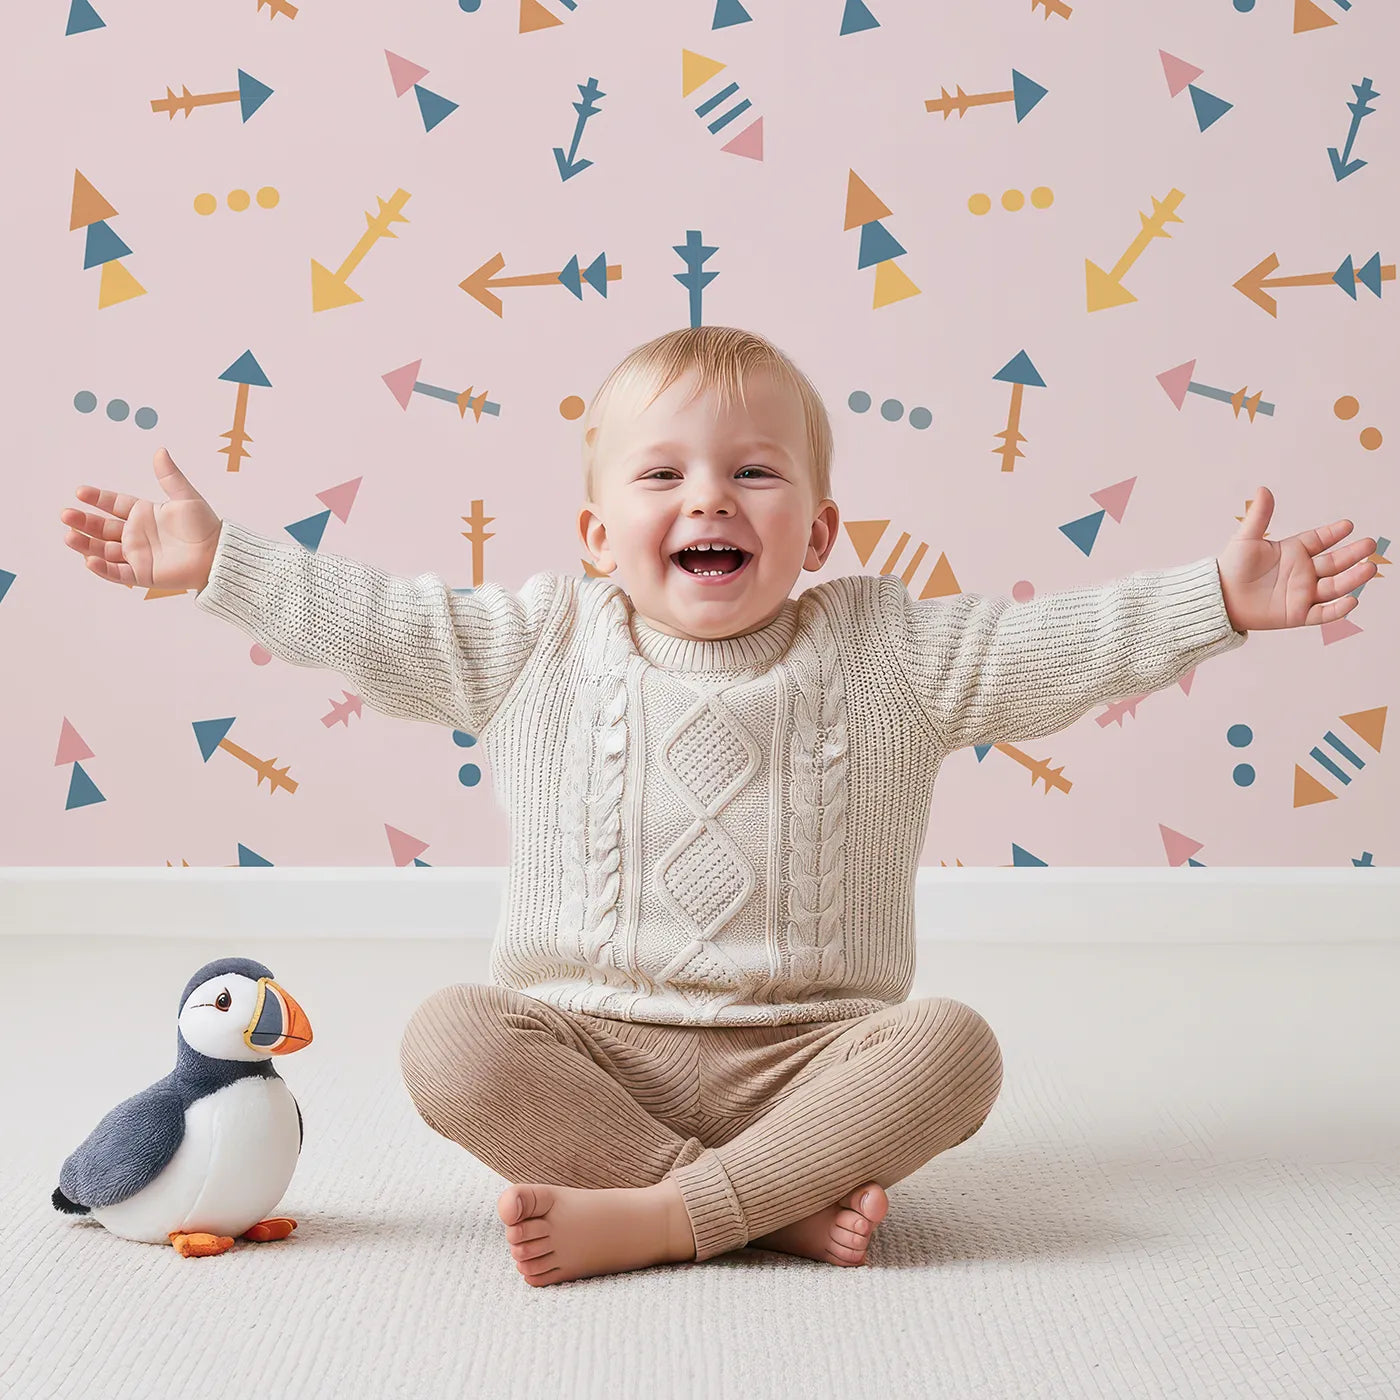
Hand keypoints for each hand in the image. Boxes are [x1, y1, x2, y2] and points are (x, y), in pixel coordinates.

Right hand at [60, 448, 222, 590]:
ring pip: (103, 550)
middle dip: (83, 521)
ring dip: (85, 544)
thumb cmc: (205, 526)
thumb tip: (160, 451)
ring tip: (69, 535)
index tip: (80, 492)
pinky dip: (102, 568)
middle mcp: (136, 534)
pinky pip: (117, 572)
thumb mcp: (185, 497)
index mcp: (144, 514)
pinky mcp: (142, 574)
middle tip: (66, 514)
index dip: (97, 498)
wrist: (218, 554)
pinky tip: (89, 559)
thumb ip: (169, 476)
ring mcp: (137, 555)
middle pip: (102, 528)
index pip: (113, 504)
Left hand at [1216, 485, 1377, 630]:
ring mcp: (1302, 593)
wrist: (1220, 598)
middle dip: (1353, 554)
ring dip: (1353, 579)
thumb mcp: (1246, 539)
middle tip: (1369, 545)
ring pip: (1334, 586)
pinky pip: (1322, 613)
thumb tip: (1263, 489)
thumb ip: (1259, 516)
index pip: (1320, 540)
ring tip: (1370, 568)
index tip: (1349, 525)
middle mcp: (1302, 572)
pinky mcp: (1298, 614)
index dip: (1334, 533)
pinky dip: (1337, 609)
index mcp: (1293, 551)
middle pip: (1334, 562)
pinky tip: (1351, 600)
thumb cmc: (1231, 568)